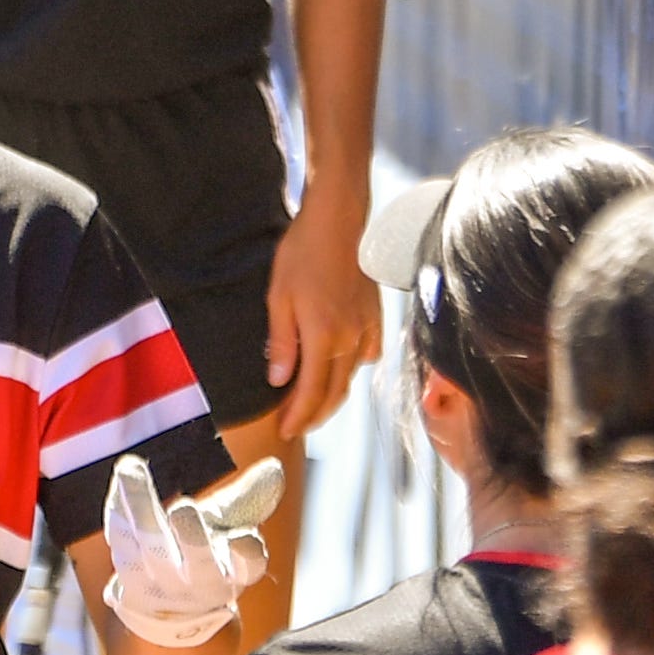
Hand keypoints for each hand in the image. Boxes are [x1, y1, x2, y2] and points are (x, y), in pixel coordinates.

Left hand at [102, 455, 275, 648]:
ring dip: (140, 506)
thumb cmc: (204, 555)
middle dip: (192, 538)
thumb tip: (274, 468)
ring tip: (132, 469)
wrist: (169, 609)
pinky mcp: (129, 577)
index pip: (248, 567)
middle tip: (184, 508)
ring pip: (151, 546)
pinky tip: (120, 478)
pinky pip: (122, 542)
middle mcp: (201, 584)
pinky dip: (118, 510)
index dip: (247, 554)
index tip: (244, 538)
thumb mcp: (230, 529)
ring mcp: (162, 584)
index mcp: (235, 573)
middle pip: (199, 564)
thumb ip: (248, 499)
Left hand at [266, 179, 377, 437]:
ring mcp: (367, 329)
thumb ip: (281, 343)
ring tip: (312, 407)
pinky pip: (366, 355)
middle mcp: (351, 339)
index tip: (284, 432)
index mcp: (324, 337)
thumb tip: (278, 382)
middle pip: (334, 392)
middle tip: (294, 428)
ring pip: (351, 377)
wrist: (338, 222)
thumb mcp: (278, 297)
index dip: (298, 416)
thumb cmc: (301, 254)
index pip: (312, 392)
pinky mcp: (375, 317)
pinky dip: (351, 370)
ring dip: (332, 396)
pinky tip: (340, 372)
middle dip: (314, 415)